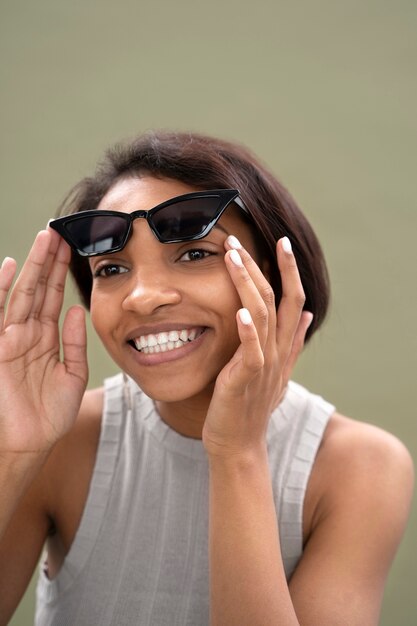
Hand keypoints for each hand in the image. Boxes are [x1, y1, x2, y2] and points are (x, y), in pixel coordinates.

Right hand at [0, 229, 87, 455]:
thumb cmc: (49, 414)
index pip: (54, 296)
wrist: (31, 443)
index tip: (71, 246)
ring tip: (44, 239)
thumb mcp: (72, 375)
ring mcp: (12, 338)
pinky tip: (7, 267)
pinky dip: (2, 291)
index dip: (61, 272)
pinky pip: (0, 314)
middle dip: (49, 260)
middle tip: (58, 230)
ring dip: (33, 266)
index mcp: (47, 338)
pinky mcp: (0, 348)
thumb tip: (76, 309)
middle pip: (40, 288)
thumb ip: (75, 342)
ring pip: (24, 294)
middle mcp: (28, 333)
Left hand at [202, 236, 311, 458]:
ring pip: (261, 315)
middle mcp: (277, 351)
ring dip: (248, 284)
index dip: (289, 270)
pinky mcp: (246, 379)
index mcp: (282, 346)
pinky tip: (239, 309)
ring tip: (232, 257)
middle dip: (264, 266)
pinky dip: (247, 329)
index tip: (281, 242)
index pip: (293, 299)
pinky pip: (251, 350)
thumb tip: (306, 314)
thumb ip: (291, 341)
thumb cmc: (249, 404)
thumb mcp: (275, 370)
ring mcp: (264, 364)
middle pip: (278, 300)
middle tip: (239, 240)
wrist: (239, 443)